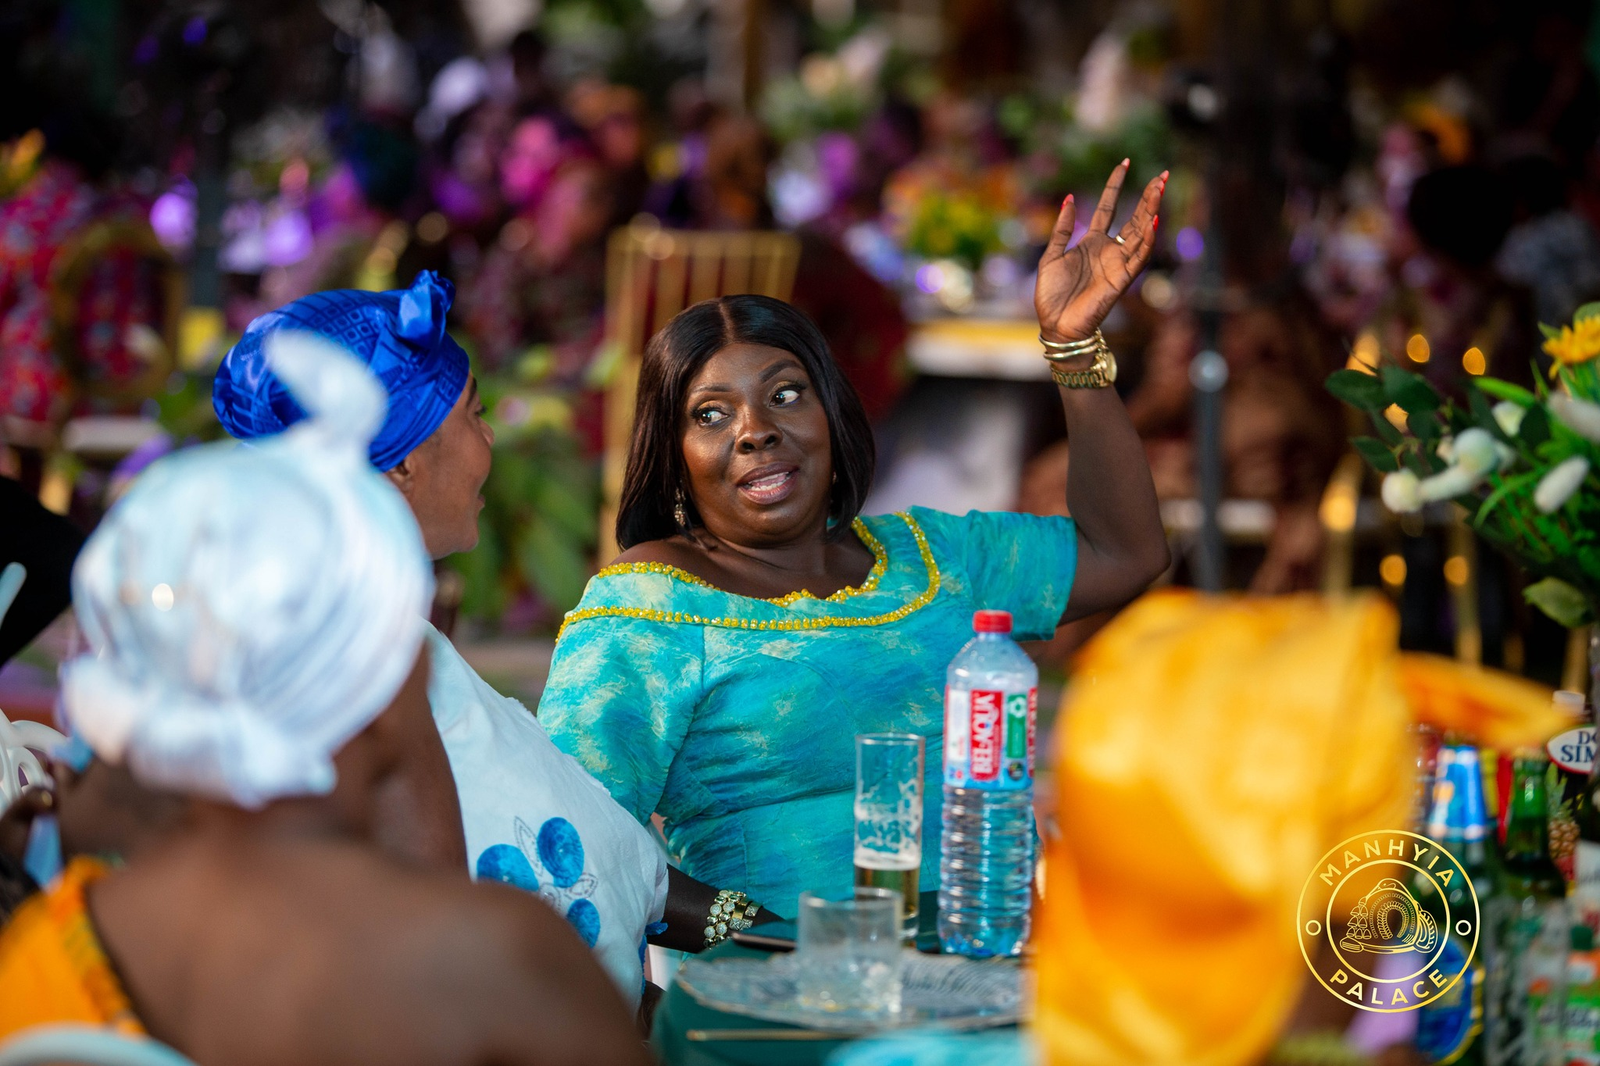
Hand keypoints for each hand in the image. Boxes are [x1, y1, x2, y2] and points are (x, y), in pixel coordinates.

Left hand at [1035, 160, 1166, 344]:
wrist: (1055, 324)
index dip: (1115, 186)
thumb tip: (1067, 198)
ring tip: (1159, 189)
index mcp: (1091, 242)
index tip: (1124, 163)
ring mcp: (1117, 264)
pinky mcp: (1121, 279)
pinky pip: (1138, 257)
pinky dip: (1146, 240)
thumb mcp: (1051, 255)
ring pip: (1140, 232)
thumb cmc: (1051, 294)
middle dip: (1147, 196)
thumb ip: (1061, 228)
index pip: (1107, 207)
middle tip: (1161, 175)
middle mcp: (1108, 250)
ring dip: (1150, 211)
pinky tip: (1153, 222)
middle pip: (1133, 217)